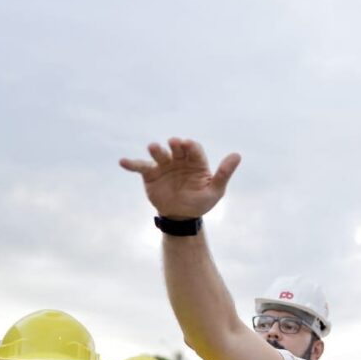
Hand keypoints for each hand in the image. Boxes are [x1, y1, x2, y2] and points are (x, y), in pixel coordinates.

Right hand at [120, 137, 240, 218]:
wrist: (181, 216)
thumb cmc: (200, 202)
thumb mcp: (215, 190)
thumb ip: (224, 173)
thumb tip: (237, 155)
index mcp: (196, 162)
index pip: (194, 150)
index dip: (191, 146)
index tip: (188, 145)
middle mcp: (179, 160)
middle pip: (176, 149)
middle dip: (175, 145)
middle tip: (174, 143)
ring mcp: (164, 165)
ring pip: (159, 155)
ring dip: (156, 150)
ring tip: (153, 147)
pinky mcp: (150, 174)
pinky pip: (140, 167)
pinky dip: (131, 164)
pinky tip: (123, 162)